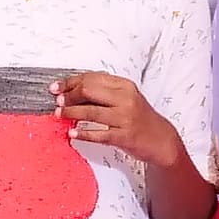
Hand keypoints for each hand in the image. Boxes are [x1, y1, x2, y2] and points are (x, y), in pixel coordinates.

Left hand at [52, 69, 181, 171]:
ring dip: (70, 113)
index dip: (71, 82)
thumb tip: (75, 89)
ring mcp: (125, 118)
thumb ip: (105, 91)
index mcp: (125, 86)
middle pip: (89, 91)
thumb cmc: (141, 118)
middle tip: (57, 101)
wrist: (161, 139)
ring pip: (90, 112)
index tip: (57, 87)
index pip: (92, 78)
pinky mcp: (124, 136)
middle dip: (69, 96)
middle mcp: (125, 99)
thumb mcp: (127, 98)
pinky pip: (98, 134)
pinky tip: (72, 133)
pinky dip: (83, 133)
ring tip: (59, 114)